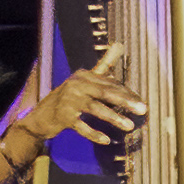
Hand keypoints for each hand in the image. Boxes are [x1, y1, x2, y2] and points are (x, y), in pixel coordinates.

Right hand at [18, 67, 143, 150]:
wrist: (40, 117)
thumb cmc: (69, 98)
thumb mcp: (85, 81)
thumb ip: (104, 65)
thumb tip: (119, 44)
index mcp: (84, 76)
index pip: (110, 84)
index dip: (127, 93)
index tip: (142, 102)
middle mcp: (76, 86)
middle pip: (105, 93)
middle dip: (125, 101)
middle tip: (143, 110)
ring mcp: (68, 102)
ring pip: (95, 109)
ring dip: (113, 118)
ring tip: (129, 126)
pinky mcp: (63, 118)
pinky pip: (81, 127)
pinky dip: (93, 133)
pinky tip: (106, 140)